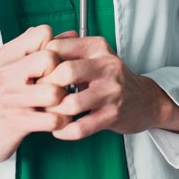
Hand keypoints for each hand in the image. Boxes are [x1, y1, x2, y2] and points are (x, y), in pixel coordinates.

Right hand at [0, 25, 67, 166]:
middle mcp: (6, 73)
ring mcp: (11, 98)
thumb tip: (72, 34)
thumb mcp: (21, 64)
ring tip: (58, 103)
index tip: (51, 64)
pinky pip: (53, 119)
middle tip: (58, 85)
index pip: (44, 33)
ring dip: (63, 101)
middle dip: (61, 74)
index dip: (56, 47)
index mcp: (9, 54)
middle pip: (50, 59)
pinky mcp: (17, 122)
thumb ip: (46, 46)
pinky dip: (62, 121)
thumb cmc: (10, 94)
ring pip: (54, 92)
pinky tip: (57, 118)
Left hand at [42, 35, 178, 140]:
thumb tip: (34, 51)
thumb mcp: (94, 55)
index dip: (40, 64)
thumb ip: (68, 50)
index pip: (56, 48)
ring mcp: (112, 91)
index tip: (35, 76)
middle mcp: (107, 65)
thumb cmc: (110, 78)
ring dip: (53, 114)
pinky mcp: (114, 115)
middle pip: (63, 73)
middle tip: (39, 97)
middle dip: (45, 88)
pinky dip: (64, 132)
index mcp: (97, 47)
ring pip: (70, 104)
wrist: (145, 100)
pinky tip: (60, 129)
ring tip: (49, 115)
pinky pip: (80, 128)